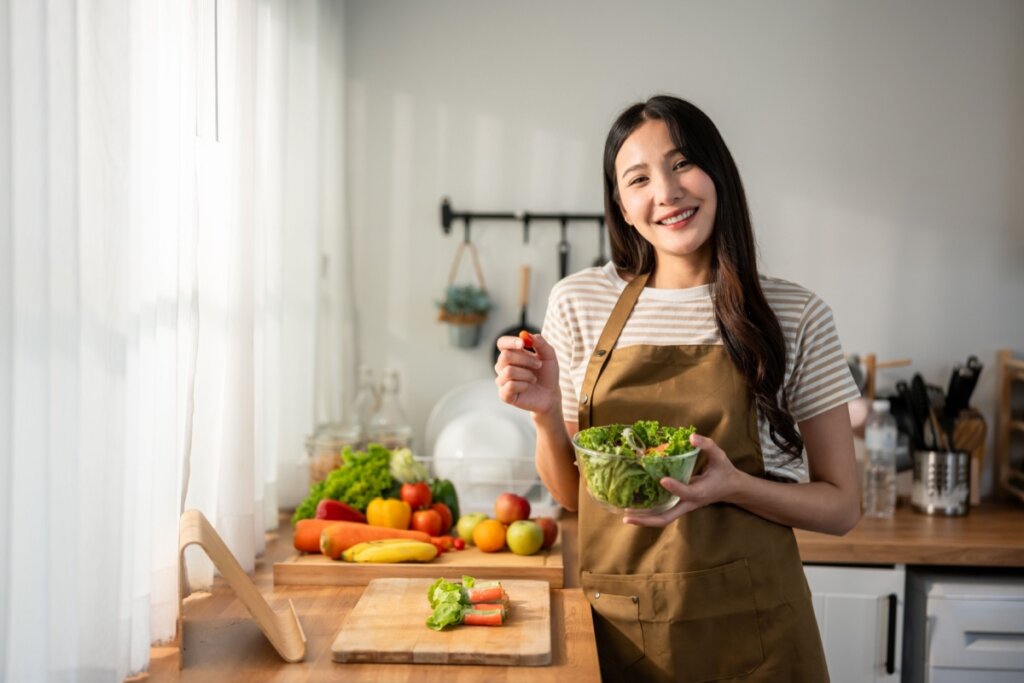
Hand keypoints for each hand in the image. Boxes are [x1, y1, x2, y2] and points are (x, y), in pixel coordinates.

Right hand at [494, 332, 559, 414]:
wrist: (550, 394)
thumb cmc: (547, 374)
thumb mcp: (549, 355)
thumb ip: (540, 343)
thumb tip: (526, 334)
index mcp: (512, 354)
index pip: (502, 343)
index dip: (510, 342)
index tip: (523, 343)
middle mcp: (503, 366)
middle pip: (505, 356)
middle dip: (526, 359)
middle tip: (539, 364)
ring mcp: (502, 380)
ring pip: (509, 371)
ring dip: (527, 374)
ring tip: (534, 378)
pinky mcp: (504, 395)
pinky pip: (510, 385)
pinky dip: (524, 385)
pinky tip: (528, 386)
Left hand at [622, 434, 742, 526]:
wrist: (731, 489)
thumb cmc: (724, 472)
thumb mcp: (720, 456)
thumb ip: (707, 446)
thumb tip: (691, 437)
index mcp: (700, 492)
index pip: (686, 493)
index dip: (675, 487)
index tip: (662, 479)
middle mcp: (689, 503)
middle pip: (667, 518)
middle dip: (647, 519)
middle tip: (627, 516)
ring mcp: (684, 507)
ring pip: (663, 519)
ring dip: (644, 520)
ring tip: (625, 516)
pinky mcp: (680, 506)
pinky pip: (663, 514)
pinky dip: (649, 514)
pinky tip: (634, 510)